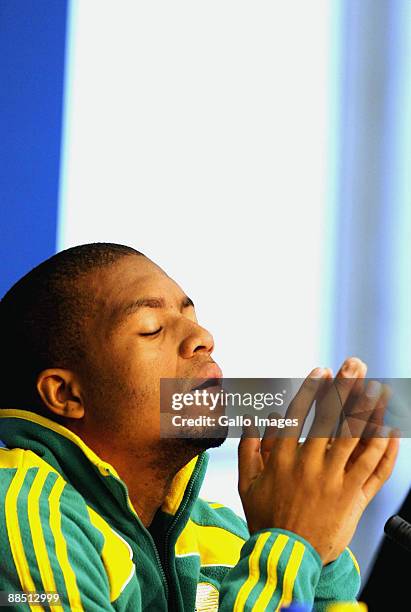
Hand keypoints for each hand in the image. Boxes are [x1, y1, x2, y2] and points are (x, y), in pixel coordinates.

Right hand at [238, 358, 399, 564]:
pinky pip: (371, 470)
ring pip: (354, 440)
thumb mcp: (246, 483)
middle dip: (344, 389)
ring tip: (378, 388)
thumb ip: (247, 447)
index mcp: (282, 459)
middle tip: (355, 365)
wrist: (285, 557)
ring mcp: (332, 482)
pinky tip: (389, 429)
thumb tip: (251, 418)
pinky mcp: (352, 499)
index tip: (322, 371)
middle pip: (329, 420)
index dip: (311, 391)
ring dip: (367, 412)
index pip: (297, 415)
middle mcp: (309, 466)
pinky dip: (382, 449)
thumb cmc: (265, 518)